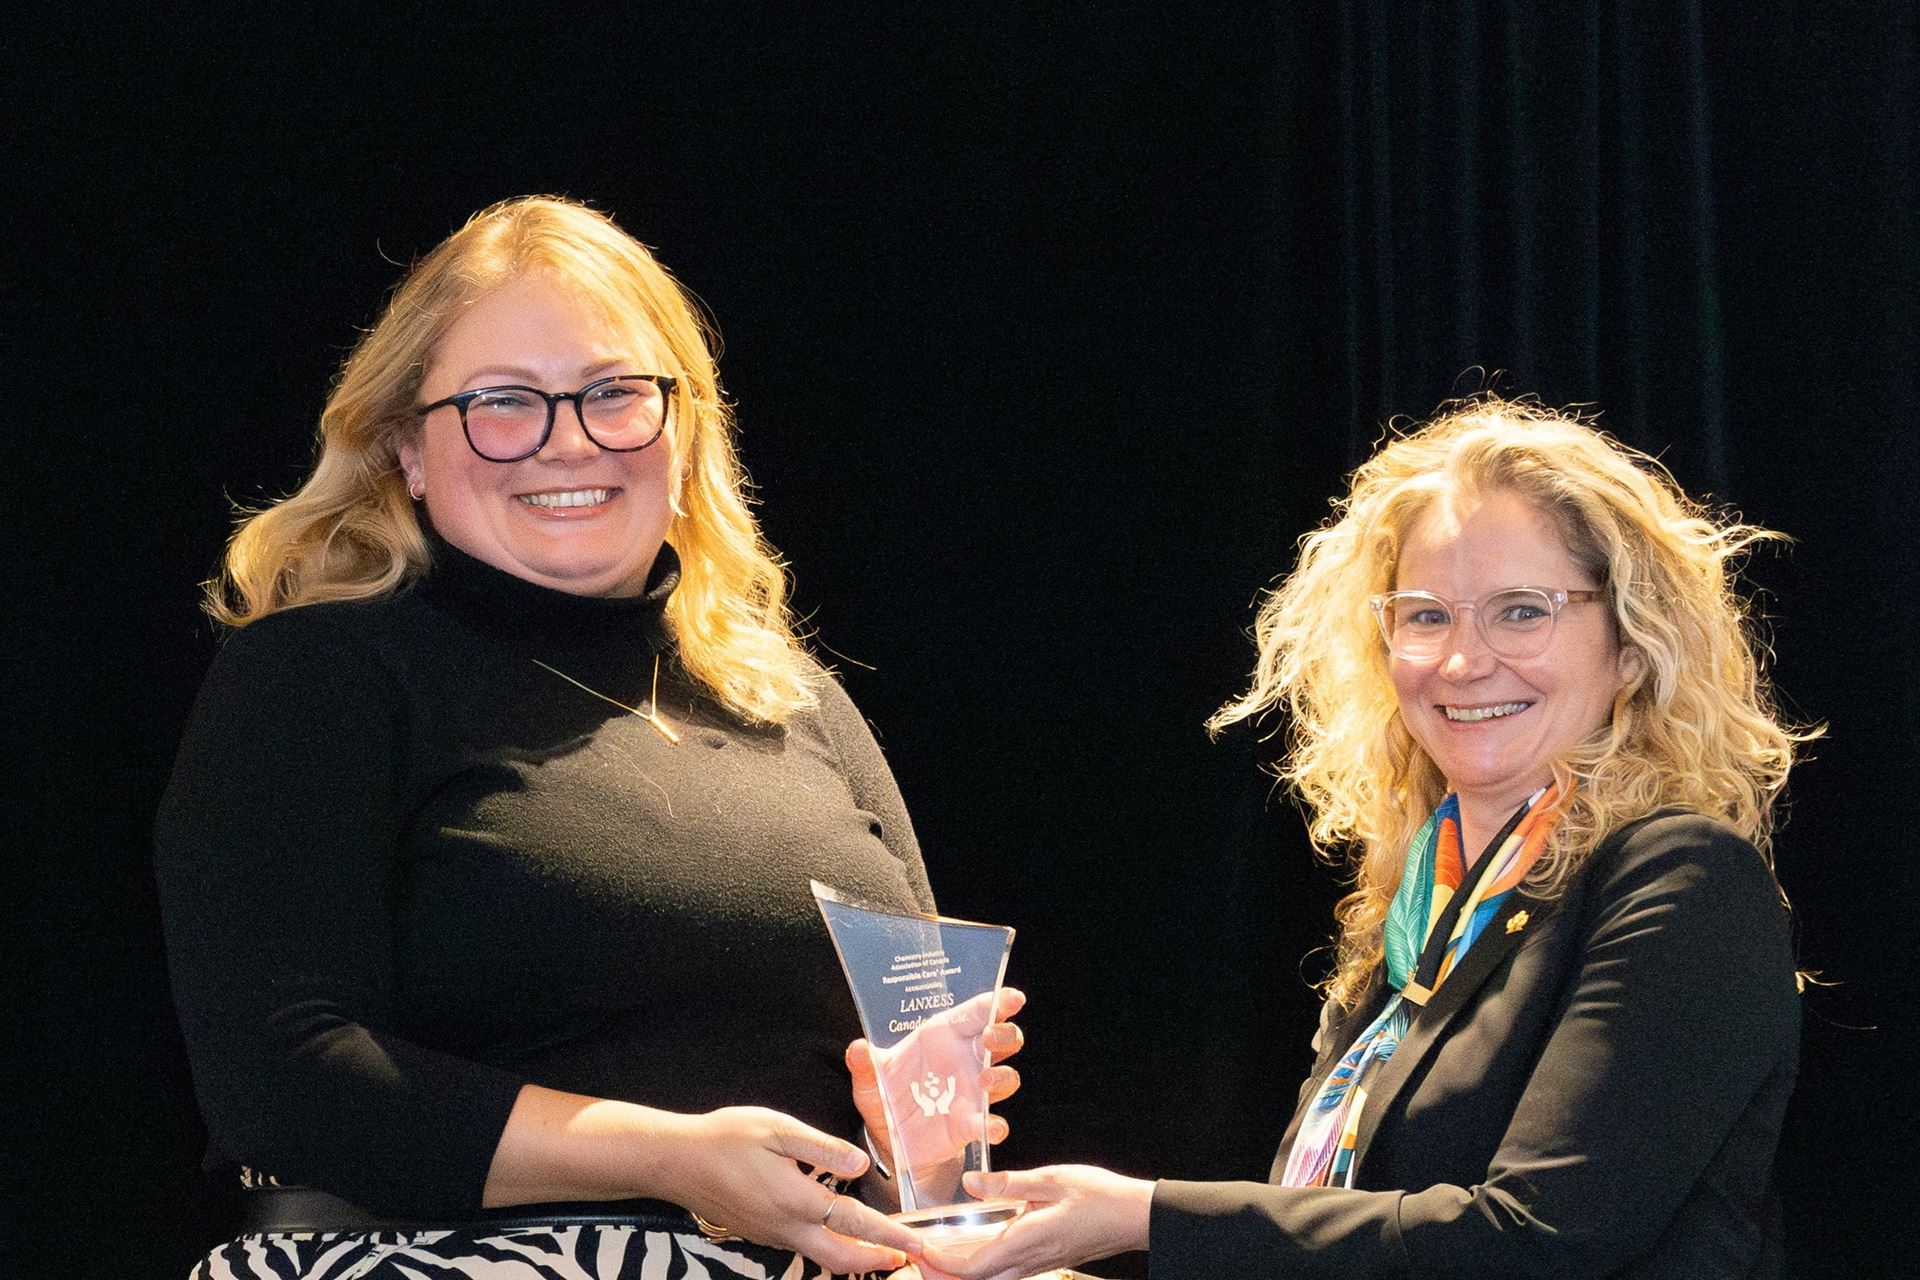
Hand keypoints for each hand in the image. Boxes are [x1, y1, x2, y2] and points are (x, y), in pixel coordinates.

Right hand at [653, 1105, 921, 1273]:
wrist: (675, 1161)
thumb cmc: (726, 1138)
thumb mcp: (777, 1129)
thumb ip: (822, 1148)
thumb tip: (860, 1165)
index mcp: (795, 1199)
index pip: (854, 1223)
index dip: (888, 1235)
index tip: (916, 1244)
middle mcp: (786, 1227)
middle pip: (840, 1259)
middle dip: (876, 1261)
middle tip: (907, 1256)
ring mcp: (771, 1235)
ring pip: (821, 1258)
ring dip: (853, 1257)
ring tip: (880, 1248)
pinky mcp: (759, 1234)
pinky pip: (801, 1248)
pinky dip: (828, 1248)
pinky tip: (835, 1232)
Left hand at [848, 987, 1025, 1173]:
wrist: (889, 1137)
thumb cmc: (886, 1095)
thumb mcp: (870, 1079)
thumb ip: (865, 1064)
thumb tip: (856, 1049)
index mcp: (942, 1036)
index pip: (976, 1012)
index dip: (999, 1002)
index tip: (1013, 998)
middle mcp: (964, 1061)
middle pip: (1002, 1039)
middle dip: (1004, 1034)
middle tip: (989, 1038)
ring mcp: (971, 1092)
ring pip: (1005, 1077)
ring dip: (1001, 1077)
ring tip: (984, 1080)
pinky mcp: (970, 1124)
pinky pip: (990, 1123)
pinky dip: (994, 1125)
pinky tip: (992, 1126)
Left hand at [920, 1166, 1153, 1279]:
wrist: (1133, 1217)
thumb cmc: (1099, 1196)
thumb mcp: (1051, 1178)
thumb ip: (1007, 1183)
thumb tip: (970, 1183)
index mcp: (1027, 1240)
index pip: (973, 1267)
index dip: (941, 1264)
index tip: (920, 1250)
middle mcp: (1030, 1260)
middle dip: (943, 1276)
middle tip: (919, 1259)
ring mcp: (1038, 1265)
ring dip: (961, 1274)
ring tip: (937, 1256)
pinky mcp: (1044, 1261)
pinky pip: (1005, 1274)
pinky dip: (980, 1269)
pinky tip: (974, 1250)